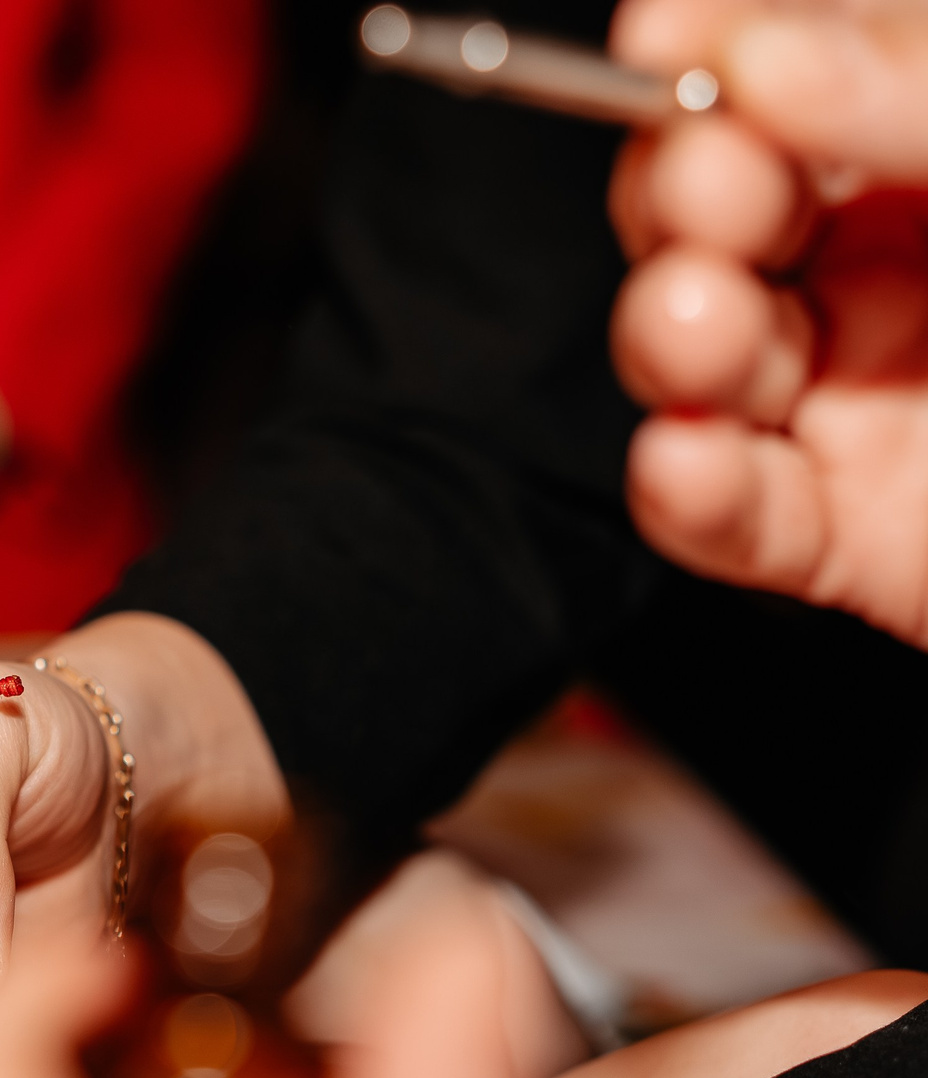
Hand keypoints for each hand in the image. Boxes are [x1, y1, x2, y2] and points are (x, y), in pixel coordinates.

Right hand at [610, 0, 927, 645]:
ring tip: (696, 321)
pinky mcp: (844, 538)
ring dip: (668, 331)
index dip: (712, 48)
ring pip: (694, 355)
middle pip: (711, 206)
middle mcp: (891, 260)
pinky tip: (683, 462)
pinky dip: (689, 497)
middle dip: (680, 190)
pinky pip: (734, 518)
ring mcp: (857, 398)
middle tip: (705, 179)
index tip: (664, 37)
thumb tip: (756, 60)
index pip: (789, 69)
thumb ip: (921, 97)